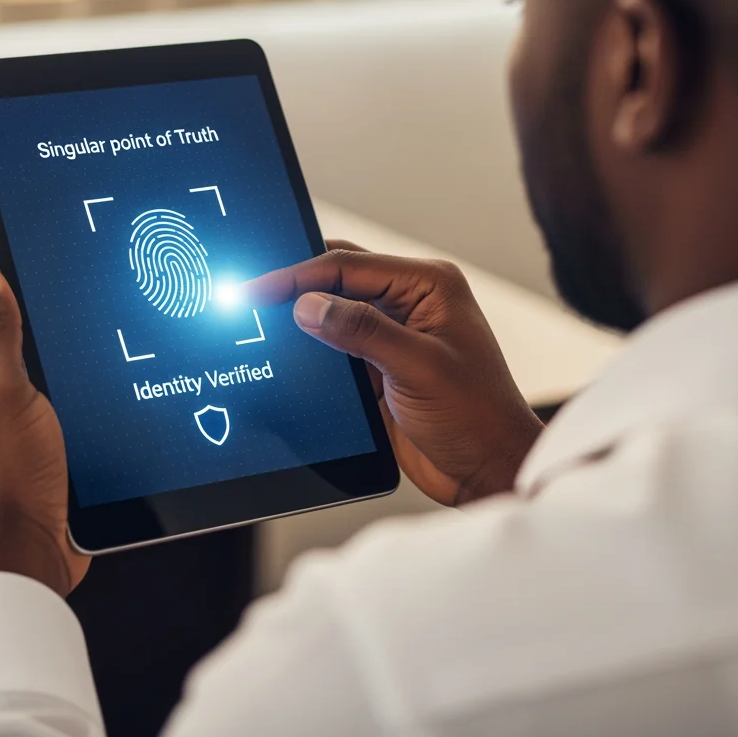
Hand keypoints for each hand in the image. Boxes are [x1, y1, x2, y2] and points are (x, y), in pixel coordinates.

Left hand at [0, 267, 88, 596]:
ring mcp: (24, 429)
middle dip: (68, 352)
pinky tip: (112, 414)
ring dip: (86, 388)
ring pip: (66, 385)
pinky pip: (81, 417)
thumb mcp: (2, 392)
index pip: (0, 319)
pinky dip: (96, 414)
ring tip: (101, 389)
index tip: (69, 294)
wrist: (30, 553)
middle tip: (90, 354)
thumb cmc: (3, 482)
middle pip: (39, 351)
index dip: (35, 306)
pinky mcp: (53, 452)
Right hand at [245, 242, 543, 505]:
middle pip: (338, 279)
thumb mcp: (419, 367)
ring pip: (333, 312)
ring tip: (259, 323)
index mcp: (428, 285)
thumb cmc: (478, 416)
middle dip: (295, 287)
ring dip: (301, 318)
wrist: (488, 470)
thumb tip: (308, 305)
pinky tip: (286, 355)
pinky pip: (334, 348)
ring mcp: (393, 334)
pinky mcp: (379, 367)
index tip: (258, 289)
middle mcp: (410, 302)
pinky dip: (310, 350)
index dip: (299, 276)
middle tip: (250, 299)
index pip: (349, 266)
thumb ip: (362, 331)